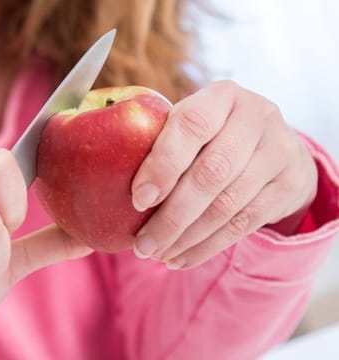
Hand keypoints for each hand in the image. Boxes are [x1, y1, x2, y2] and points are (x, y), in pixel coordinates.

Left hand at [131, 81, 316, 269]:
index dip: (162, 164)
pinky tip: (180, 259)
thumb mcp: (191, 123)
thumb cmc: (212, 135)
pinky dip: (207, 247)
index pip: (191, 126)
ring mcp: (279, 151)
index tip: (137, 200)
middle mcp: (256, 118)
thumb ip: (158, 138)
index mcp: (222, 96)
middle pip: (211, 174)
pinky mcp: (289, 185)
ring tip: (155, 254)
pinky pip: (244, 225)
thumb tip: (93, 175)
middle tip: (141, 245)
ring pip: (227, 206)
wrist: (274, 145)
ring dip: (186, 237)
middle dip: (171, 216)